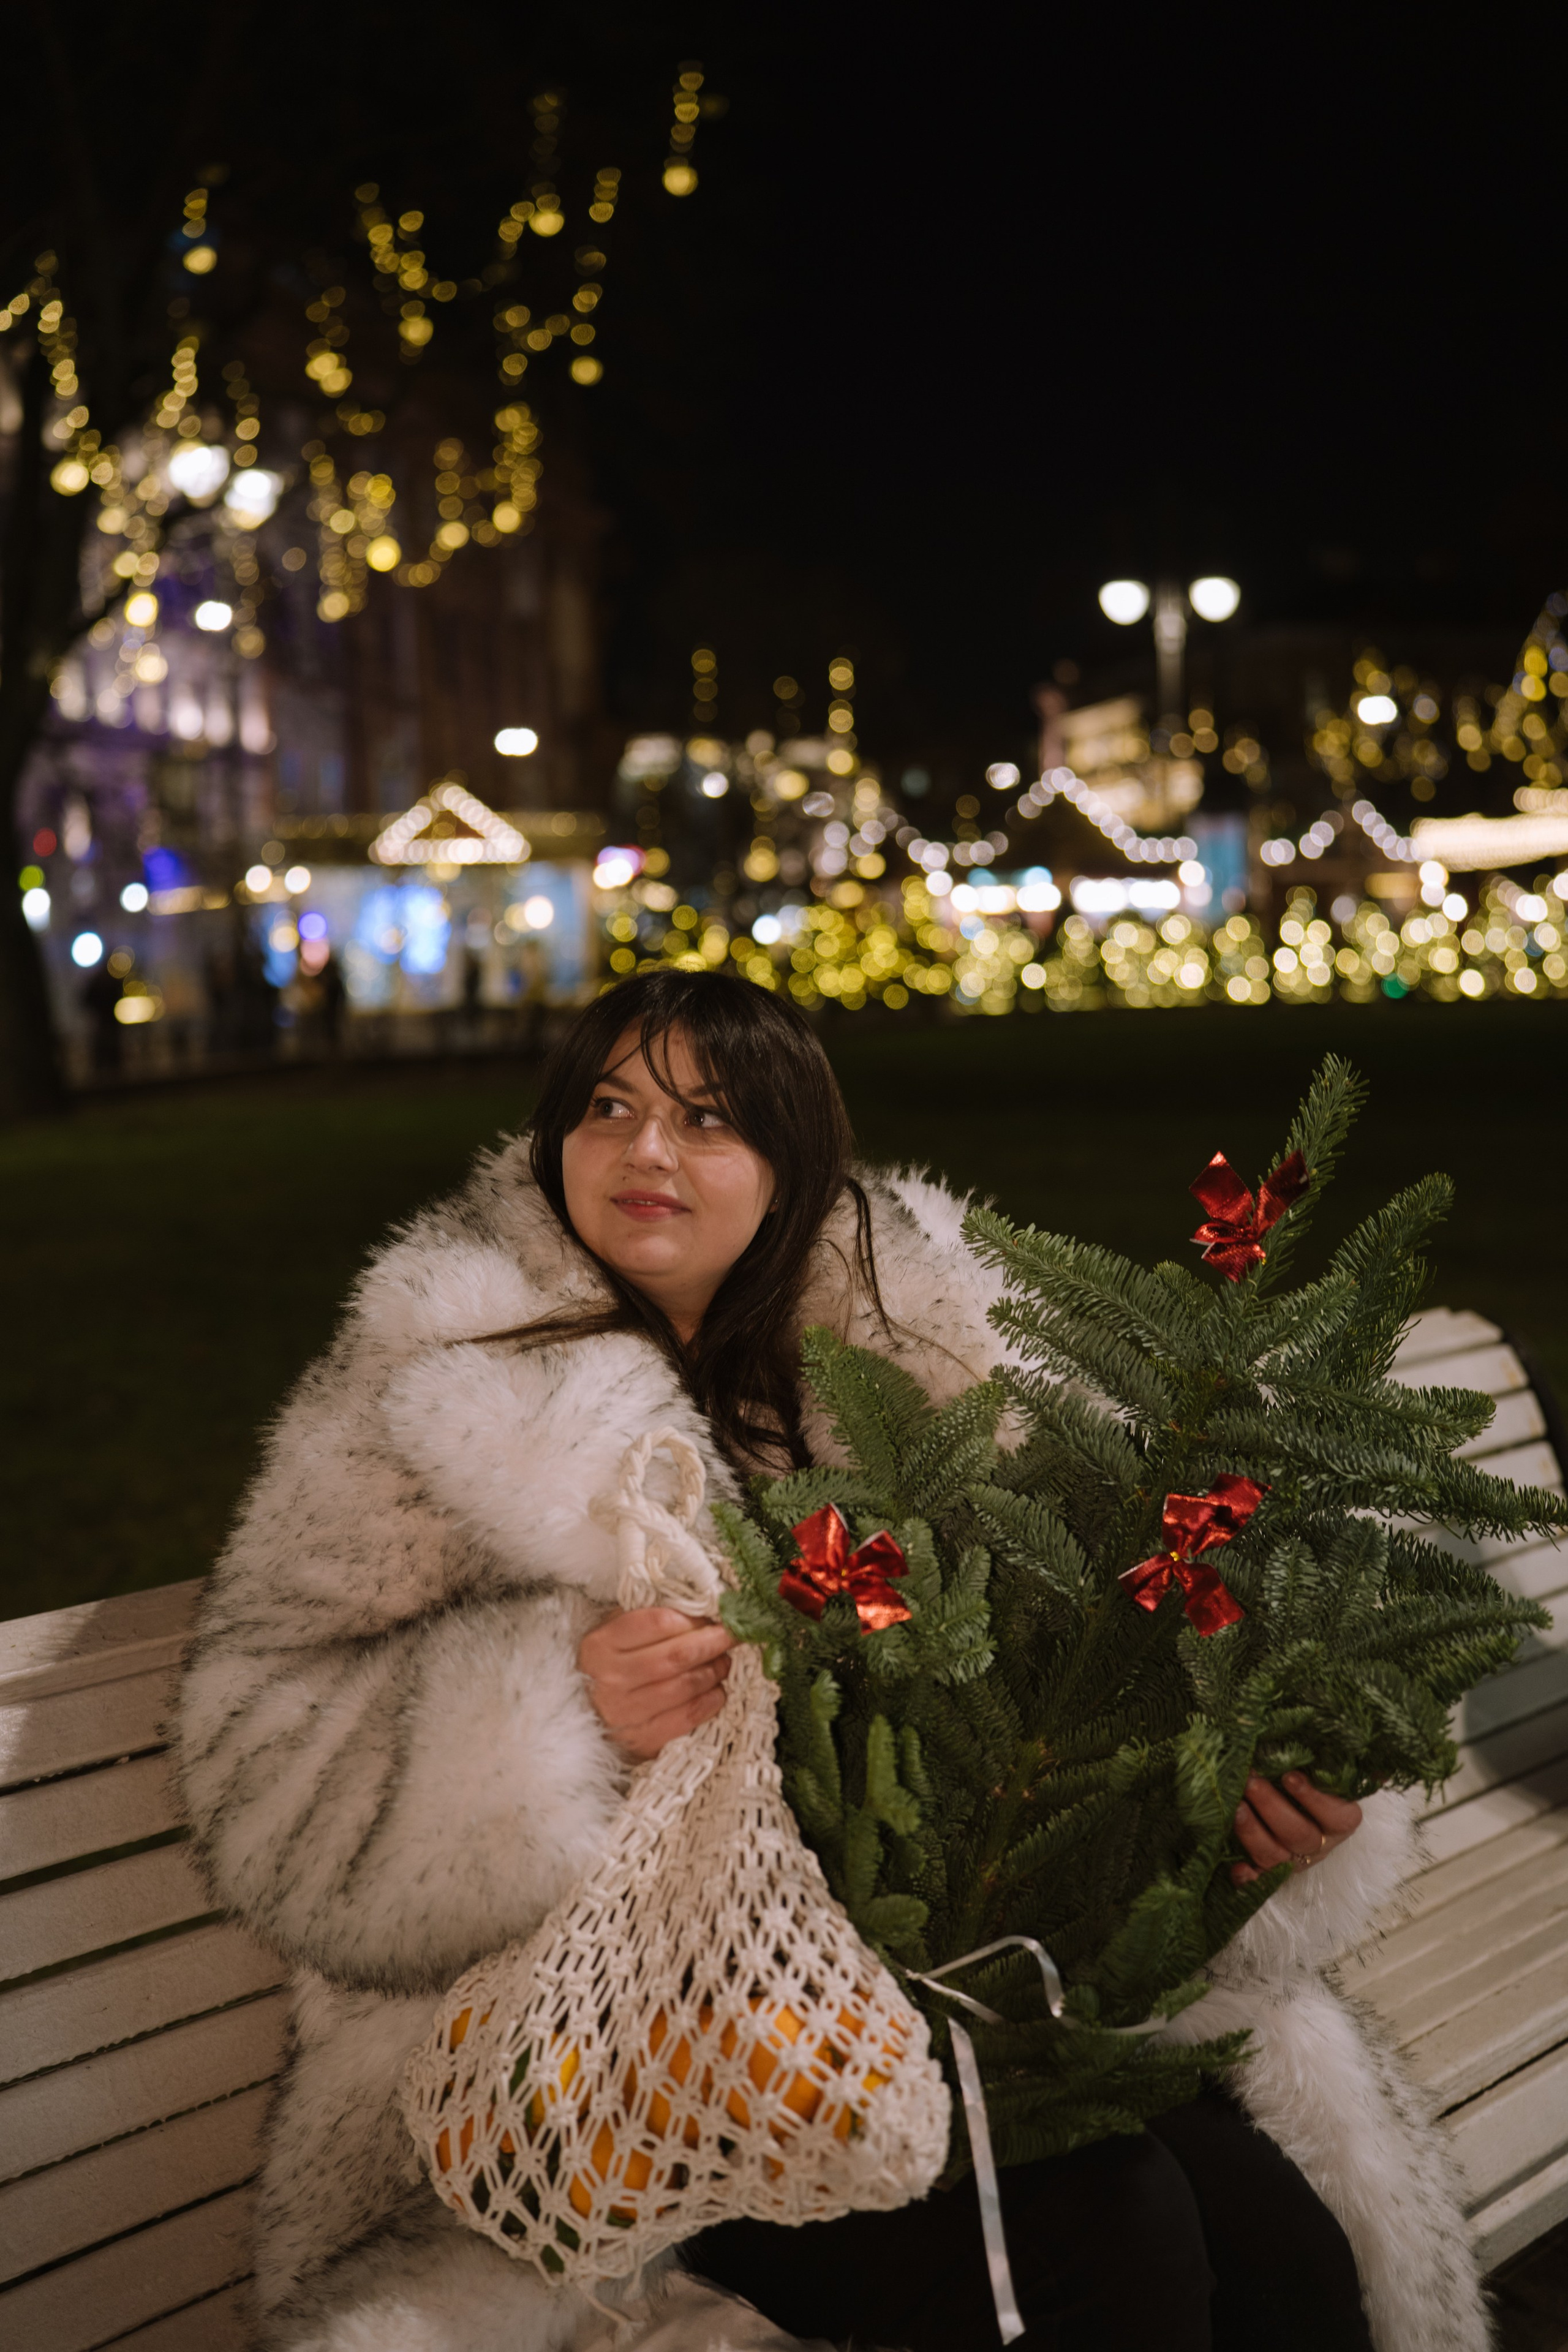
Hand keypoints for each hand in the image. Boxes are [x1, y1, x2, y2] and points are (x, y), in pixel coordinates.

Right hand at [578, 1607, 733, 1759]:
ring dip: (713, 1672)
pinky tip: (716, 1691)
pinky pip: (686, 1718)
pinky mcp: (640, 1740)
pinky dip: (709, 1702)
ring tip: (723, 1662)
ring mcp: (624, 1713)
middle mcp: (610, 1679)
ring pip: (685, 1687)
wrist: (584, 1714)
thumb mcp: (615, 1633)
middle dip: (712, 1643)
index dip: (694, 1618)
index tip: (714, 1616)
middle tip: (732, 1636)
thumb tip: (702, 1610)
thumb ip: (649, 1617)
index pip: (658, 1622)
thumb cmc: (609, 1665)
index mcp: (601, 1644)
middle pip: (676, 1656)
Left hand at [1231, 1770, 1362, 1883]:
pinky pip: (1259, 1880)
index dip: (1314, 1798)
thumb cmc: (1312, 1783)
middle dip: (1273, 1807)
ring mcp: (1292, 1859)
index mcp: (1340, 1821)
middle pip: (1299, 1835)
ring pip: (1275, 1855)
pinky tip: (1237, 1868)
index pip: (1337, 1816)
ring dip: (1253, 1832)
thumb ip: (1346, 1768)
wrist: (1294, 1807)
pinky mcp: (1269, 1871)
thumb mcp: (1330, 1773)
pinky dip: (1248, 1878)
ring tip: (1235, 1807)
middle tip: (1251, 1781)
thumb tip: (1381, 1770)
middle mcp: (1318, 1844)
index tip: (1290, 1776)